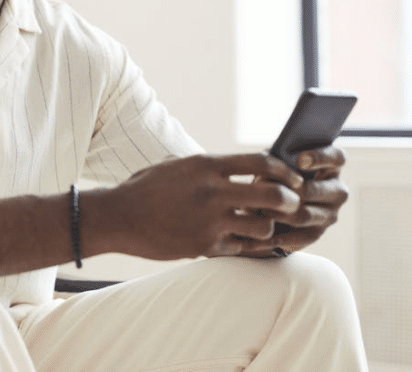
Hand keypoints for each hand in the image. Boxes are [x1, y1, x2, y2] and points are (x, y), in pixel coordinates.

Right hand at [91, 153, 304, 260]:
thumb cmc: (145, 188)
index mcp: (206, 166)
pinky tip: (243, 242)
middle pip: (273, 196)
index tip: (293, 178)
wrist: (118, 217)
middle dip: (289, 202)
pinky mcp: (204, 247)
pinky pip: (241, 249)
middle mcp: (212, 192)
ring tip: (262, 227)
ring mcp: (209, 221)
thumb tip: (241, 167)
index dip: (285, 171)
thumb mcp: (176, 166)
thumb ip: (208, 167)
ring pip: (263, 228)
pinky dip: (246, 246)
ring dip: (268, 228)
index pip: (261, 162)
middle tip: (290, 206)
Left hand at [252, 145, 348, 256]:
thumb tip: (271, 163)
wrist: (267, 203)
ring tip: (261, 210)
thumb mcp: (274, 161)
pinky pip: (302, 237)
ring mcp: (330, 213)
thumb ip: (278, 158)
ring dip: (281, 213)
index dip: (321, 157)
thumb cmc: (274, 173)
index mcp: (330, 165)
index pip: (336, 157)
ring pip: (306, 215)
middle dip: (294, 191)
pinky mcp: (318, 232)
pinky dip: (282, 236)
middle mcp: (337, 189)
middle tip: (272, 191)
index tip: (300, 160)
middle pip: (321, 190)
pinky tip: (265, 234)